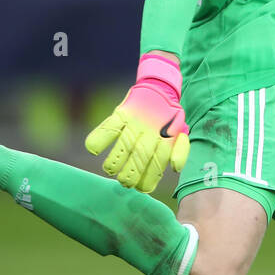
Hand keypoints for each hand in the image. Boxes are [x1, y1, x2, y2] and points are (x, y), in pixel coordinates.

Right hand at [85, 52, 189, 192]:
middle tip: (124, 182)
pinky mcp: (122, 112)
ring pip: (123, 145)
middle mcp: (152, 129)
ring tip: (110, 170)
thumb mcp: (180, 132)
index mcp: (168, 137)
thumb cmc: (168, 117)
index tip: (140, 188)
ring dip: (114, 162)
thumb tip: (174, 168)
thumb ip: (180, 150)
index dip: (148, 179)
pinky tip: (94, 150)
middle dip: (130, 175)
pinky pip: (108, 127)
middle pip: (139, 157)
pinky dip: (98, 139)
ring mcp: (136, 121)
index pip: (157, 163)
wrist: (160, 87)